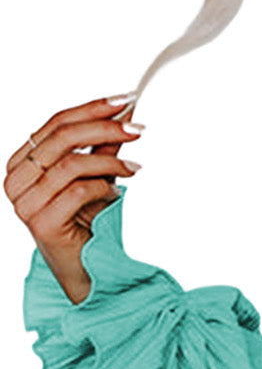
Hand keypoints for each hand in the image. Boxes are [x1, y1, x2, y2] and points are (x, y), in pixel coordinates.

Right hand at [5, 93, 144, 303]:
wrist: (85, 268)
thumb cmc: (84, 220)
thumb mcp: (93, 175)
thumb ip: (101, 147)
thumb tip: (124, 113)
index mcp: (22, 162)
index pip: (56, 123)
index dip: (93, 108)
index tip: (127, 100)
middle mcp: (16, 180)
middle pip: (62, 137)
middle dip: (105, 128)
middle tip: (138, 129)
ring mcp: (24, 203)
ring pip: (71, 163)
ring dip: (110, 161)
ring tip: (134, 167)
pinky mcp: (41, 223)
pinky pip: (77, 191)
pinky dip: (103, 187)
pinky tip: (117, 193)